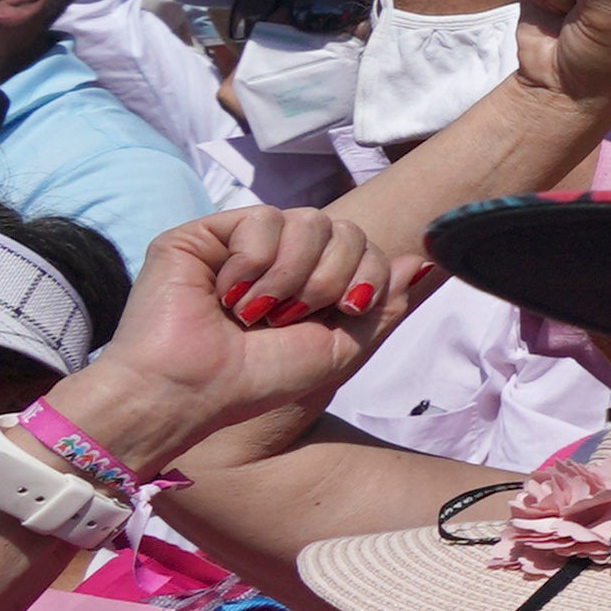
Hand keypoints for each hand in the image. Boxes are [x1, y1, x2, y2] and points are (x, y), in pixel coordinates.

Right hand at [60, 207, 418, 471]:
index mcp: (308, 280)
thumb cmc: (258, 380)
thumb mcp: (340, 349)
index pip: (364, 246)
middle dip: (329, 281)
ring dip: (291, 277)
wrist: (193, 392)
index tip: (344, 312)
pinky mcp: (203, 234)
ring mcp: (239, 242)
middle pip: (342, 229)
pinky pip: (261, 219)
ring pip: (307, 220)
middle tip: (287, 319)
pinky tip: (226, 293)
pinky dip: (253, 263)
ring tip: (255, 312)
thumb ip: (382, 306)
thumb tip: (418, 260)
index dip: (366, 276)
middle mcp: (277, 256)